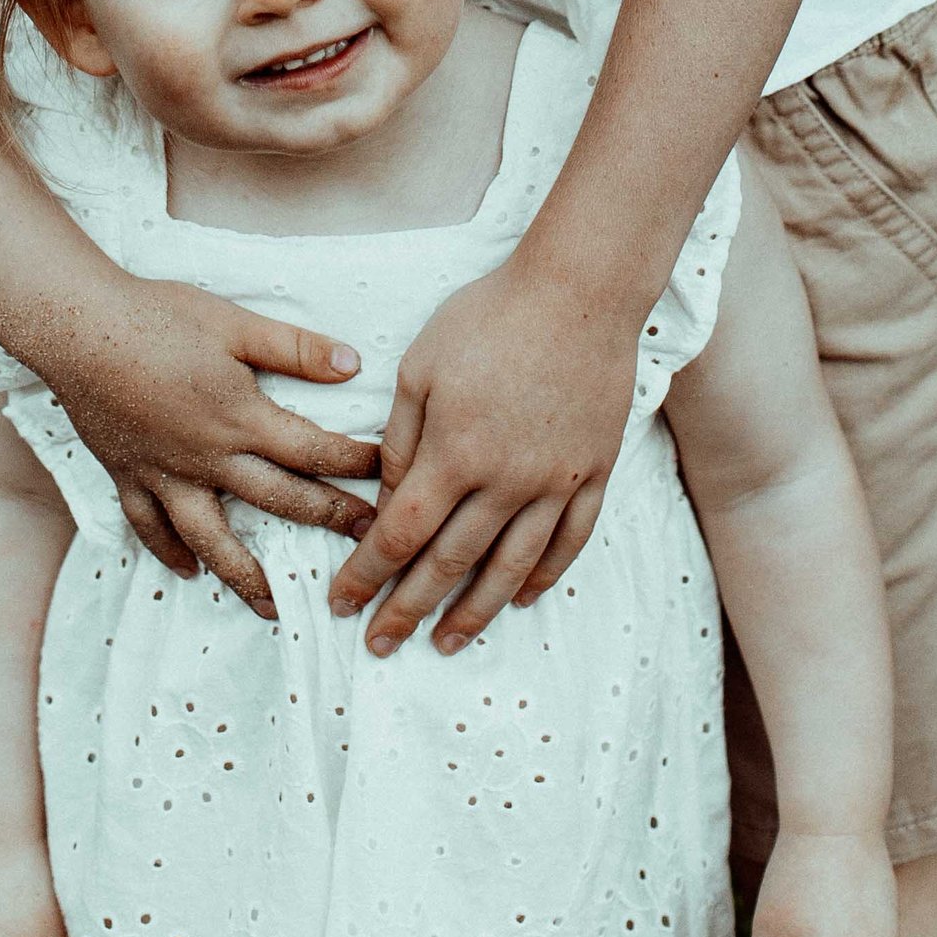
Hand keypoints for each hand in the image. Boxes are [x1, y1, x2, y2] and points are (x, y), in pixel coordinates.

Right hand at [34, 274, 380, 617]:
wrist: (76, 326)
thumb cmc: (156, 316)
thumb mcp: (233, 322)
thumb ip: (295, 347)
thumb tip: (352, 364)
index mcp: (240, 417)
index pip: (311, 451)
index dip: (354, 463)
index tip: (387, 475)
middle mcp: (208, 458)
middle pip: (277, 501)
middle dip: (325, 523)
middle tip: (365, 548)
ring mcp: (165, 474)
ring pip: (213, 539)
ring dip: (248, 577)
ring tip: (276, 607)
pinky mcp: (128, 475)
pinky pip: (151, 528)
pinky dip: (170, 554)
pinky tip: (190, 571)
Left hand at [326, 249, 643, 656]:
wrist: (579, 291)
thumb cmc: (491, 316)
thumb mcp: (422, 365)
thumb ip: (400, 437)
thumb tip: (386, 500)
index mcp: (454, 452)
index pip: (401, 533)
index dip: (367, 574)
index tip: (343, 604)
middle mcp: (505, 481)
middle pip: (450, 564)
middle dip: (409, 609)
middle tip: (383, 645)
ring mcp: (555, 483)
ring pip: (510, 568)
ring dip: (474, 612)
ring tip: (446, 642)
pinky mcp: (593, 474)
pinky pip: (568, 543)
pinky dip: (543, 578)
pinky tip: (520, 599)